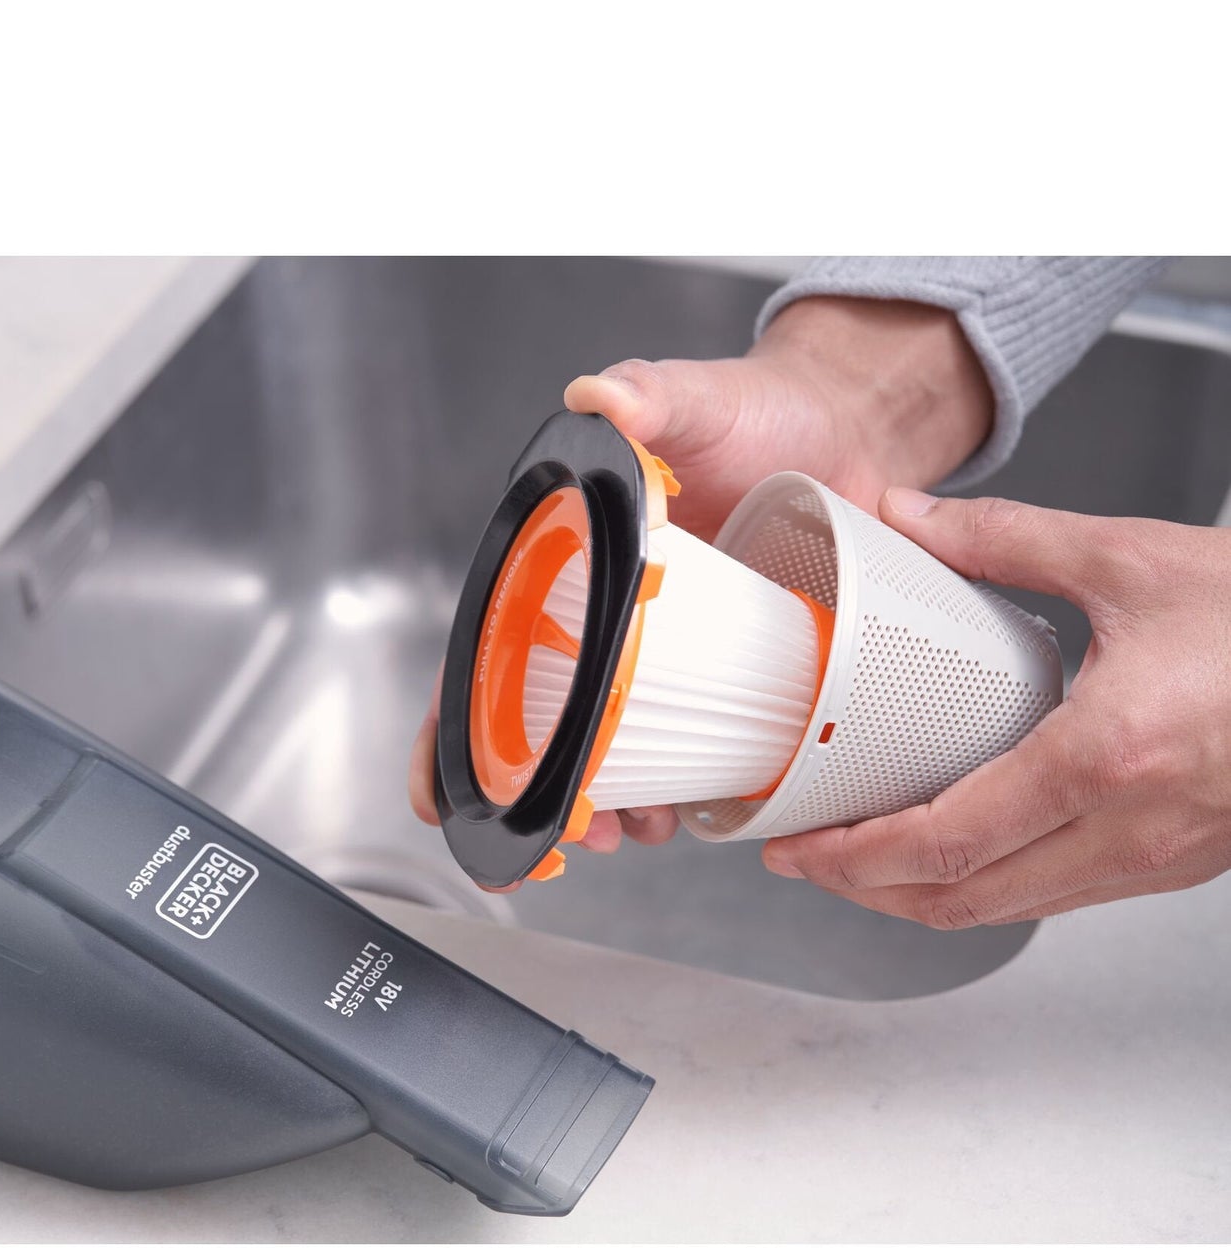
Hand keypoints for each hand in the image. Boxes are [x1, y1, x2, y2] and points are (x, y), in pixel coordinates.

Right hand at [411, 296, 994, 869]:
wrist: (846, 433)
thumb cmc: (759, 412)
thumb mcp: (697, 400)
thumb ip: (647, 395)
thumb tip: (602, 395)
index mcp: (573, 557)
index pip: (490, 642)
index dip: (454, 718)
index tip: (436, 788)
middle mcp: (606, 611)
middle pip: (541, 717)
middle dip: (534, 787)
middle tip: (562, 829)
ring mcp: (666, 648)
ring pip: (610, 742)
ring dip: (608, 799)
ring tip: (629, 830)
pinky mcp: (724, 668)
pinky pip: (688, 738)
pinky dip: (678, 782)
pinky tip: (686, 807)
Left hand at [762, 488, 1230, 925]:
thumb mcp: (1133, 560)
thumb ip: (1005, 541)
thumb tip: (910, 516)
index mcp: (1105, 759)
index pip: (941, 843)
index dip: (851, 859)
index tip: (796, 848)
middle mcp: (1129, 830)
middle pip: (956, 900)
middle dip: (863, 889)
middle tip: (805, 859)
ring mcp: (1157, 860)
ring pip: (1005, 910)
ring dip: (919, 894)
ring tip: (859, 856)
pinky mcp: (1176, 863)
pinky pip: (1055, 895)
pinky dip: (983, 883)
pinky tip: (952, 843)